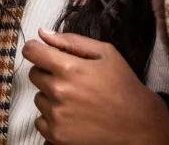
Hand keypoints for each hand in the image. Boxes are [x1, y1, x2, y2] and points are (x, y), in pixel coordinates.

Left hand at [24, 28, 168, 144]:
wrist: (137, 123)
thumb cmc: (122, 85)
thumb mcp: (105, 53)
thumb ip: (71, 41)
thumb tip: (43, 33)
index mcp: (69, 68)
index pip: (32, 52)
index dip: (35, 49)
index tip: (40, 52)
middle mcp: (59, 92)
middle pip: (34, 74)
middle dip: (48, 73)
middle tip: (70, 78)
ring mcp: (57, 115)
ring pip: (38, 98)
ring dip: (51, 96)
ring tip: (76, 99)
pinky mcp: (57, 134)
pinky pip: (39, 120)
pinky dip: (51, 117)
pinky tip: (72, 115)